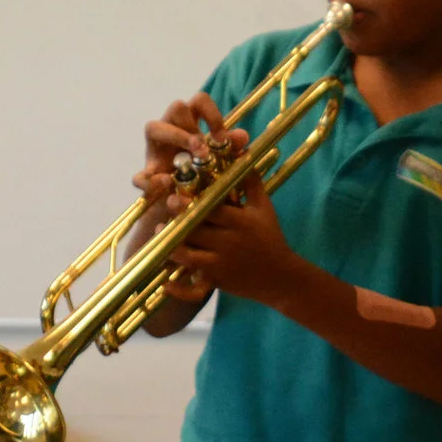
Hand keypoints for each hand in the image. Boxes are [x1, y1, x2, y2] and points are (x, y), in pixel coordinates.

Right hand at [131, 95, 240, 249]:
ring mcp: (155, 151)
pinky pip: (140, 173)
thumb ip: (229, 149)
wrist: (184, 213)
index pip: (199, 101)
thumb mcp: (218, 164)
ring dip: (175, 138)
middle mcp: (171, 131)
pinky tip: (167, 184)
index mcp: (192, 125)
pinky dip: (152, 179)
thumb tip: (243, 136)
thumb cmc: (204, 179)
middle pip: (176, 108)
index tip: (221, 136)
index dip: (211, 113)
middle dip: (192, 125)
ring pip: (153, 127)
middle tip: (203, 150)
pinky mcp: (145, 177)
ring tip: (188, 161)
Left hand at [164, 169, 307, 309]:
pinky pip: (194, 289)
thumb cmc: (270, 236)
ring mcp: (221, 265)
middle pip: (196, 231)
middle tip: (164, 211)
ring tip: (160, 234)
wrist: (280, 275)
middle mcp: (229, 243)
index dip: (192, 202)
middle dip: (177, 221)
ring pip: (189, 257)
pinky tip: (166, 283)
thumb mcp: (263, 207)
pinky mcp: (217, 282)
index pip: (211, 209)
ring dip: (172, 248)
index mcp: (239, 222)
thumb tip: (242, 152)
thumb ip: (250, 180)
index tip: (175, 194)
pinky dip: (179, 289)